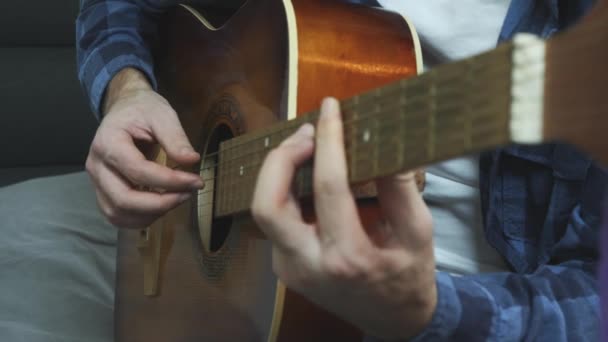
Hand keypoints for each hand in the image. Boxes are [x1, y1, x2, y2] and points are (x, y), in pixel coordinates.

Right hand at [86, 68, 202, 228]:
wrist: (124, 109)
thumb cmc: (142, 109)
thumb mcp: (162, 114)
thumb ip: (176, 137)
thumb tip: (191, 160)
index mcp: (107, 142)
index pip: (138, 171)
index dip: (169, 181)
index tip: (196, 181)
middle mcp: (96, 165)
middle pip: (123, 199)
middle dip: (160, 203)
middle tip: (188, 194)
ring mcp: (96, 181)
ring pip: (118, 213)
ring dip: (151, 214)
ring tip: (177, 198)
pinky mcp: (103, 192)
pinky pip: (118, 215)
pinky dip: (141, 218)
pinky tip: (162, 205)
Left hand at [251, 98, 436, 338]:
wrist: (393, 321)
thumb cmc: (409, 277)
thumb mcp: (419, 233)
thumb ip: (400, 189)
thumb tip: (383, 143)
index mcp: (348, 258)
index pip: (328, 188)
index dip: (328, 142)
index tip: (330, 109)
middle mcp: (308, 266)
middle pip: (267, 204)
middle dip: (280, 158)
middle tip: (308, 132)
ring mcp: (289, 269)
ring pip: (263, 210)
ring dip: (278, 171)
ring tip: (307, 145)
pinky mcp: (284, 266)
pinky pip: (274, 219)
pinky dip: (284, 189)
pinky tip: (306, 173)